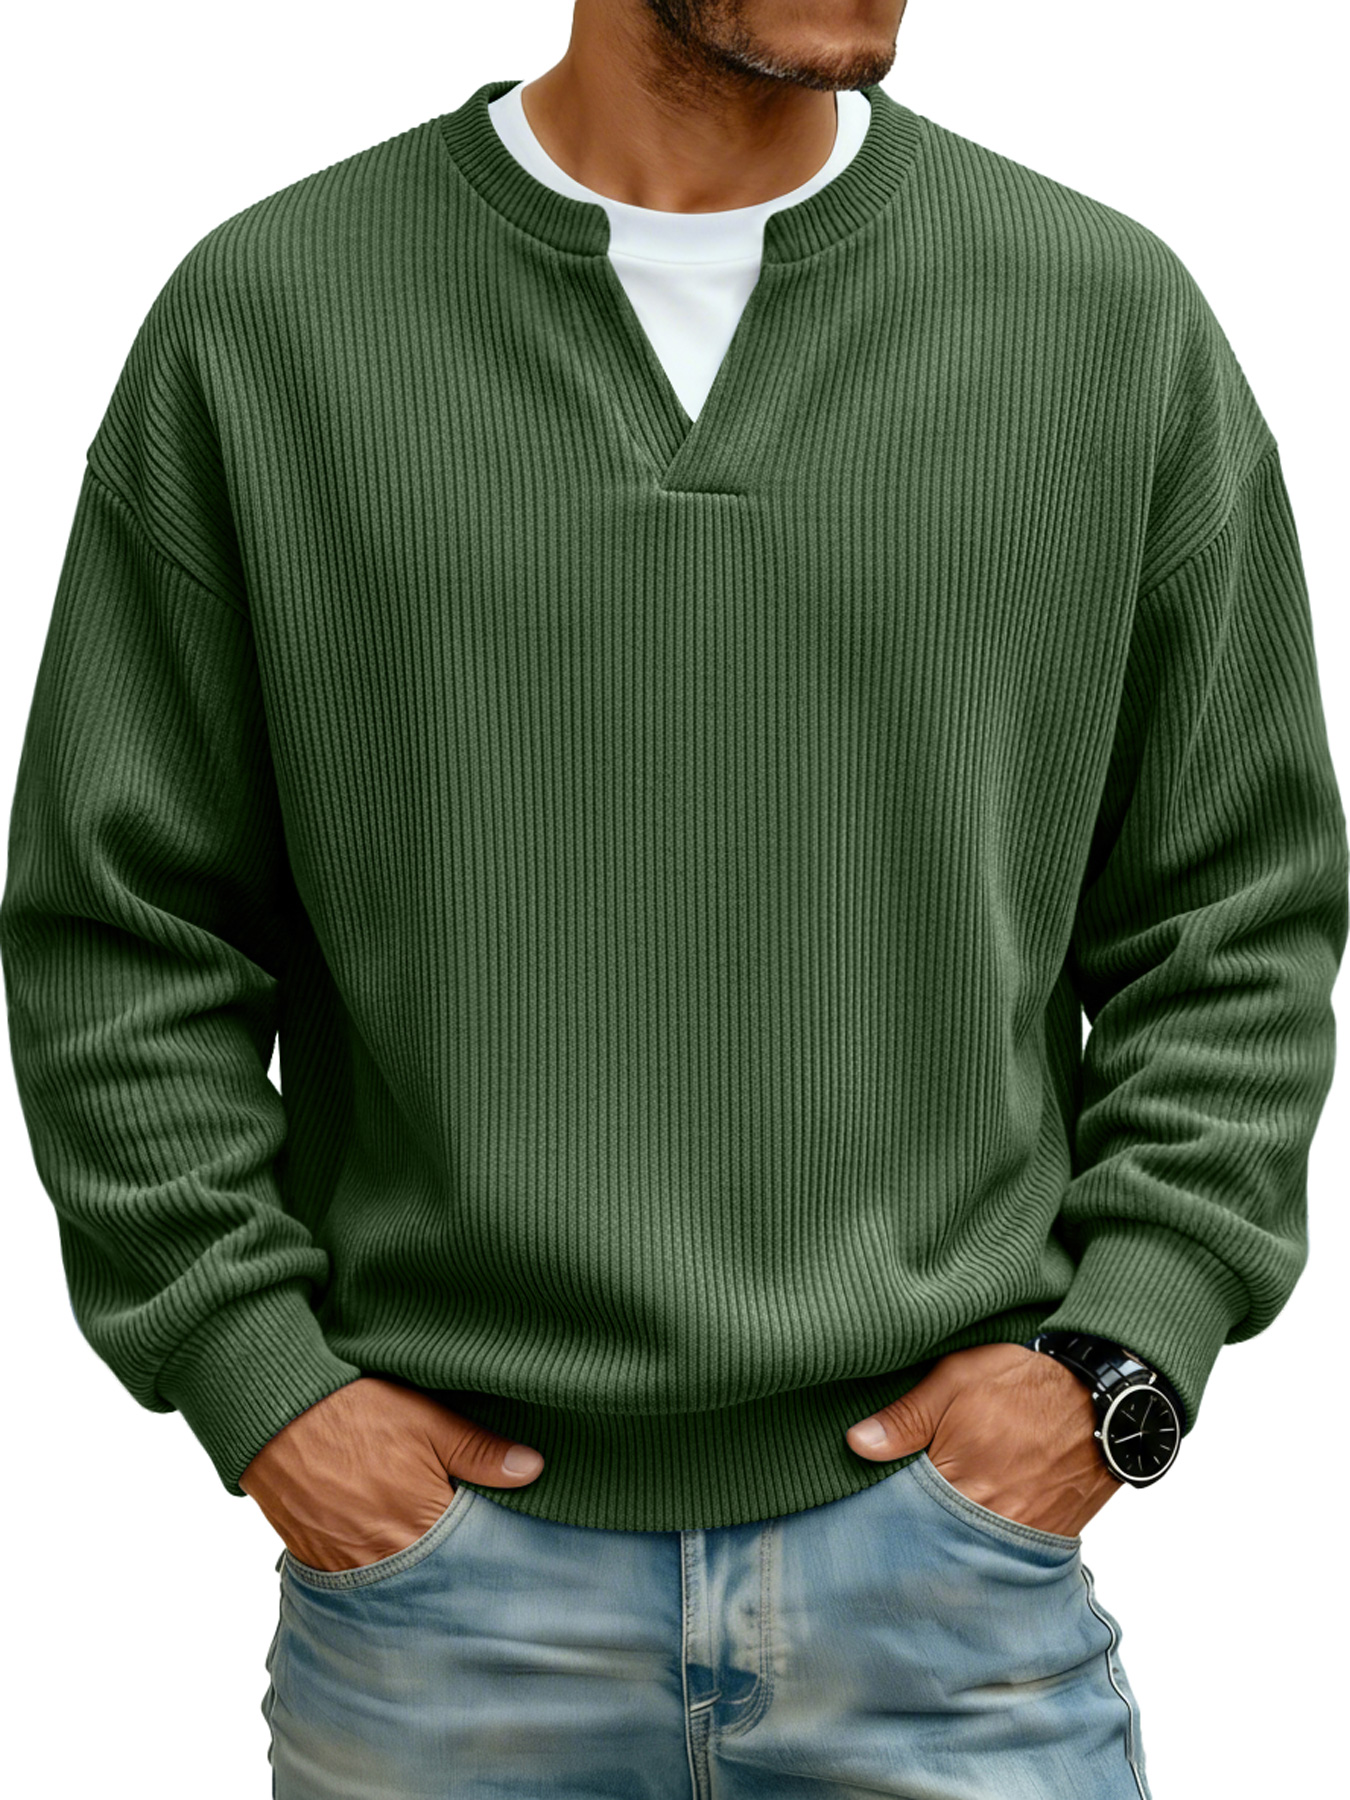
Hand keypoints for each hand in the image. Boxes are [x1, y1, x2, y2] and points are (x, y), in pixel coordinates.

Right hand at [239, 1376, 544, 1570]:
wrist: (275, 1415)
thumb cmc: (355, 1412)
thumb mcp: (427, 1420)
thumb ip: (480, 1451)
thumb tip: (534, 1470)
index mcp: (419, 1524)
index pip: (471, 1554)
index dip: (488, 1545)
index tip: (507, 1541)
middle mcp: (383, 1558)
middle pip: (434, 1577)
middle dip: (454, 1567)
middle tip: (472, 1556)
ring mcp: (346, 1566)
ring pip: (397, 1582)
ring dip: (416, 1569)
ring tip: (432, 1552)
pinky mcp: (317, 1561)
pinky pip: (358, 1580)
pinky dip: (378, 1569)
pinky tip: (390, 1551)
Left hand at [844, 1342, 1120, 1537]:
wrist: (1103, 1401)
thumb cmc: (1026, 1384)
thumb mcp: (956, 1381)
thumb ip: (905, 1417)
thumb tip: (856, 1444)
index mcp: (955, 1476)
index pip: (899, 1509)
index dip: (878, 1507)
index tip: (857, 1509)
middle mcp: (984, 1516)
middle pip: (929, 1538)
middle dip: (906, 1534)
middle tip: (878, 1538)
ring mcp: (1015, 1533)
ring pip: (962, 1551)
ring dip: (941, 1543)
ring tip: (918, 1538)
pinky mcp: (1042, 1540)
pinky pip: (999, 1554)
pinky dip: (979, 1547)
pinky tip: (962, 1538)